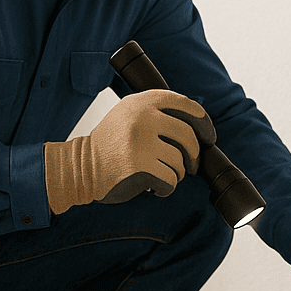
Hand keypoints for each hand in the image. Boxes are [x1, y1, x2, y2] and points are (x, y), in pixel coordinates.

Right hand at [43, 90, 216, 213]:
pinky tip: (154, 187)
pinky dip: (166, 188)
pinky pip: (170, 180)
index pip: (185, 104)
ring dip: (175, 174)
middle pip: (188, 137)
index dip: (203, 121)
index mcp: (142, 101)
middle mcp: (143, 118)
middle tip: (191, 165)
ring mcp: (141, 142)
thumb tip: (197, 126)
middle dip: (193, 155)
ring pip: (180, 162)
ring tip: (159, 175)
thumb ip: (157, 113)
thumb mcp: (129, 115)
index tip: (209, 135)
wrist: (81, 168)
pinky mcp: (140, 167)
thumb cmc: (110, 145)